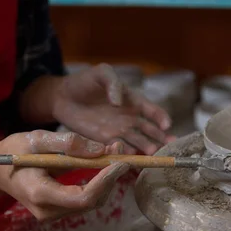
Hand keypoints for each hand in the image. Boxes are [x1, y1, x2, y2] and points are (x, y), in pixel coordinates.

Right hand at [0, 130, 129, 220]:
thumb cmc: (13, 151)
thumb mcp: (36, 139)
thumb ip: (67, 143)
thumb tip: (101, 150)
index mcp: (40, 193)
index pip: (82, 197)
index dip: (105, 181)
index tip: (120, 161)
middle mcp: (48, 211)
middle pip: (91, 202)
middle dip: (110, 178)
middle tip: (122, 150)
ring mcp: (53, 214)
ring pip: (91, 202)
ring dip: (107, 180)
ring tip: (115, 153)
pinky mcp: (58, 210)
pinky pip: (84, 200)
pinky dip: (98, 183)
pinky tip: (103, 164)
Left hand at [51, 63, 173, 155]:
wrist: (63, 97)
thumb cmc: (85, 81)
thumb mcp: (102, 73)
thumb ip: (113, 82)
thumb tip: (118, 102)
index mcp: (133, 101)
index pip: (153, 111)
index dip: (161, 118)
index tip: (166, 126)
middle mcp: (129, 119)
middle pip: (150, 131)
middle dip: (160, 139)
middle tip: (168, 147)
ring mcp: (118, 131)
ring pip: (137, 142)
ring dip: (146, 148)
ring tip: (152, 154)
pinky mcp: (104, 141)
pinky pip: (119, 149)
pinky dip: (127, 154)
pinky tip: (132, 157)